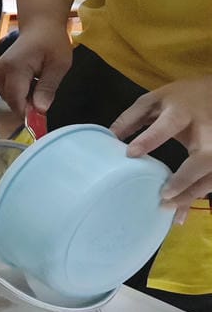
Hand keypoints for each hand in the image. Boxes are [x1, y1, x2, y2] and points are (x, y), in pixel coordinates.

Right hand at [0, 23, 71, 115]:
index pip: (17, 100)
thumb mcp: (59, 64)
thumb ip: (48, 87)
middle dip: (29, 106)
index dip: (29, 114)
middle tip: (46, 96)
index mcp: (15, 68)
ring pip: (10, 101)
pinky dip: (20, 94)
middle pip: (13, 102)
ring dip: (25, 100)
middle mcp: (0, 73)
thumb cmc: (51, 42)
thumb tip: (40, 110)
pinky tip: (31, 84)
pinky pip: (8, 95)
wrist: (39, 27)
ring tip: (39, 85)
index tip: (43, 120)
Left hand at [110, 77, 211, 210]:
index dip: (151, 139)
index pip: (168, 125)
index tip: (131, 153)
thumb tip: (108, 138)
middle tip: (163, 195)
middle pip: (204, 157)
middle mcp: (206, 130)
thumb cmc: (183, 97)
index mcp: (183, 111)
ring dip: (192, 194)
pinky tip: (181, 214)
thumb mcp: (155, 99)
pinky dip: (196, 197)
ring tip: (169, 210)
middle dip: (187, 178)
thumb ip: (131, 117)